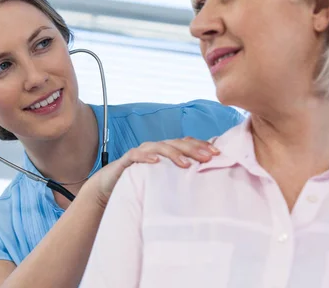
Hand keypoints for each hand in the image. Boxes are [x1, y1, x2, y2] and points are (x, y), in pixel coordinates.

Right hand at [87, 137, 219, 207]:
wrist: (110, 186)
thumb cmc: (141, 183)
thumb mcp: (164, 180)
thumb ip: (180, 177)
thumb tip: (206, 182)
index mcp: (167, 151)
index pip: (187, 143)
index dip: (202, 146)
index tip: (218, 154)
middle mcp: (156, 148)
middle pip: (177, 143)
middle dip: (194, 149)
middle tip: (208, 158)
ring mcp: (142, 152)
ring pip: (160, 146)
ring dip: (173, 153)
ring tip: (185, 163)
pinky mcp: (127, 160)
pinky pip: (137, 155)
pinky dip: (146, 156)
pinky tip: (156, 161)